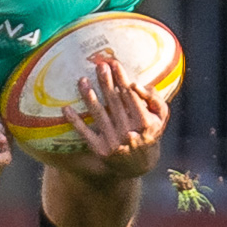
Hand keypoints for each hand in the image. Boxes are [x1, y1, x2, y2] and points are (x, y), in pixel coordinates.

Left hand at [60, 58, 169, 178]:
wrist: (139, 164)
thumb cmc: (150, 132)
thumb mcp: (160, 117)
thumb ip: (154, 99)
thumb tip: (136, 85)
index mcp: (145, 123)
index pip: (131, 96)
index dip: (122, 79)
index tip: (114, 63)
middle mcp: (129, 132)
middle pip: (114, 102)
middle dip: (106, 82)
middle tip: (99, 65)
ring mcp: (113, 142)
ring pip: (99, 115)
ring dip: (89, 97)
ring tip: (82, 80)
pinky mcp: (100, 149)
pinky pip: (85, 133)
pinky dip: (75, 121)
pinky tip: (66, 109)